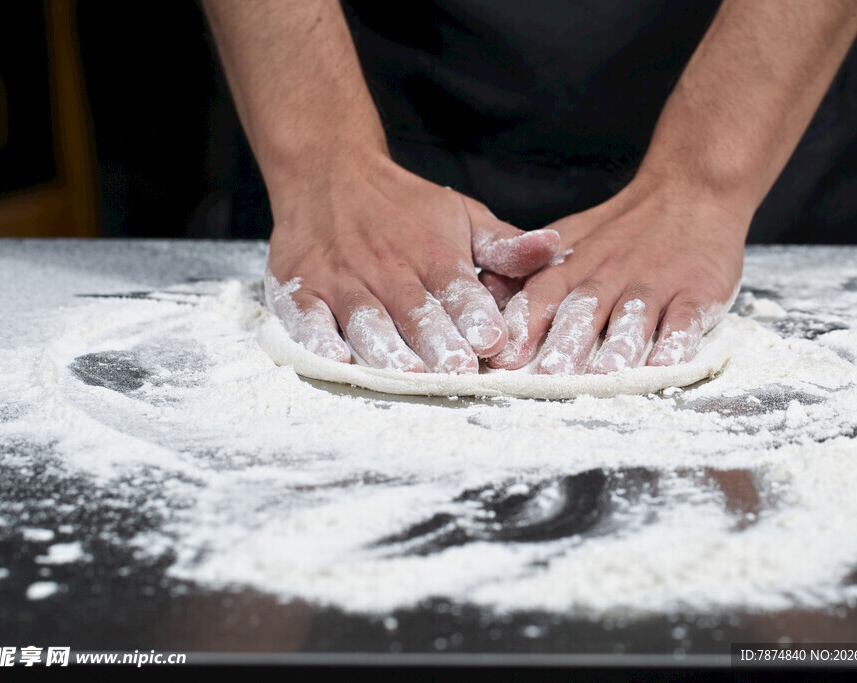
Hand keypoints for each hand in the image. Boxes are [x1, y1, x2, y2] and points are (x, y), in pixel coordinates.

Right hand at [265, 149, 559, 372]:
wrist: (328, 170)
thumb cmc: (404, 206)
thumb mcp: (461, 215)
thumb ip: (504, 244)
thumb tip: (554, 249)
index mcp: (432, 254)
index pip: (457, 288)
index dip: (474, 315)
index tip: (493, 341)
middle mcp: (388, 268)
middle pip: (414, 310)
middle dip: (437, 341)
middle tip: (456, 371)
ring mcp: (342, 279)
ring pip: (365, 317)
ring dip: (386, 346)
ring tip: (407, 373)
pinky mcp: (301, 288)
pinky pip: (308, 316)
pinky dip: (319, 339)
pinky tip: (335, 360)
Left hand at [484, 178, 745, 373]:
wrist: (692, 189)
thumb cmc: (626, 227)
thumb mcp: (572, 238)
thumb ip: (532, 269)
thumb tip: (485, 295)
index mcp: (576, 264)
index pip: (543, 293)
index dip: (524, 324)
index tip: (506, 358)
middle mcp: (612, 273)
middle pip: (585, 309)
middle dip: (566, 344)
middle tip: (551, 378)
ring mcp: (656, 282)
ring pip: (633, 315)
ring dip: (618, 346)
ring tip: (606, 376)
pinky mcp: (698, 291)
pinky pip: (685, 318)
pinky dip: (676, 342)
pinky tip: (665, 365)